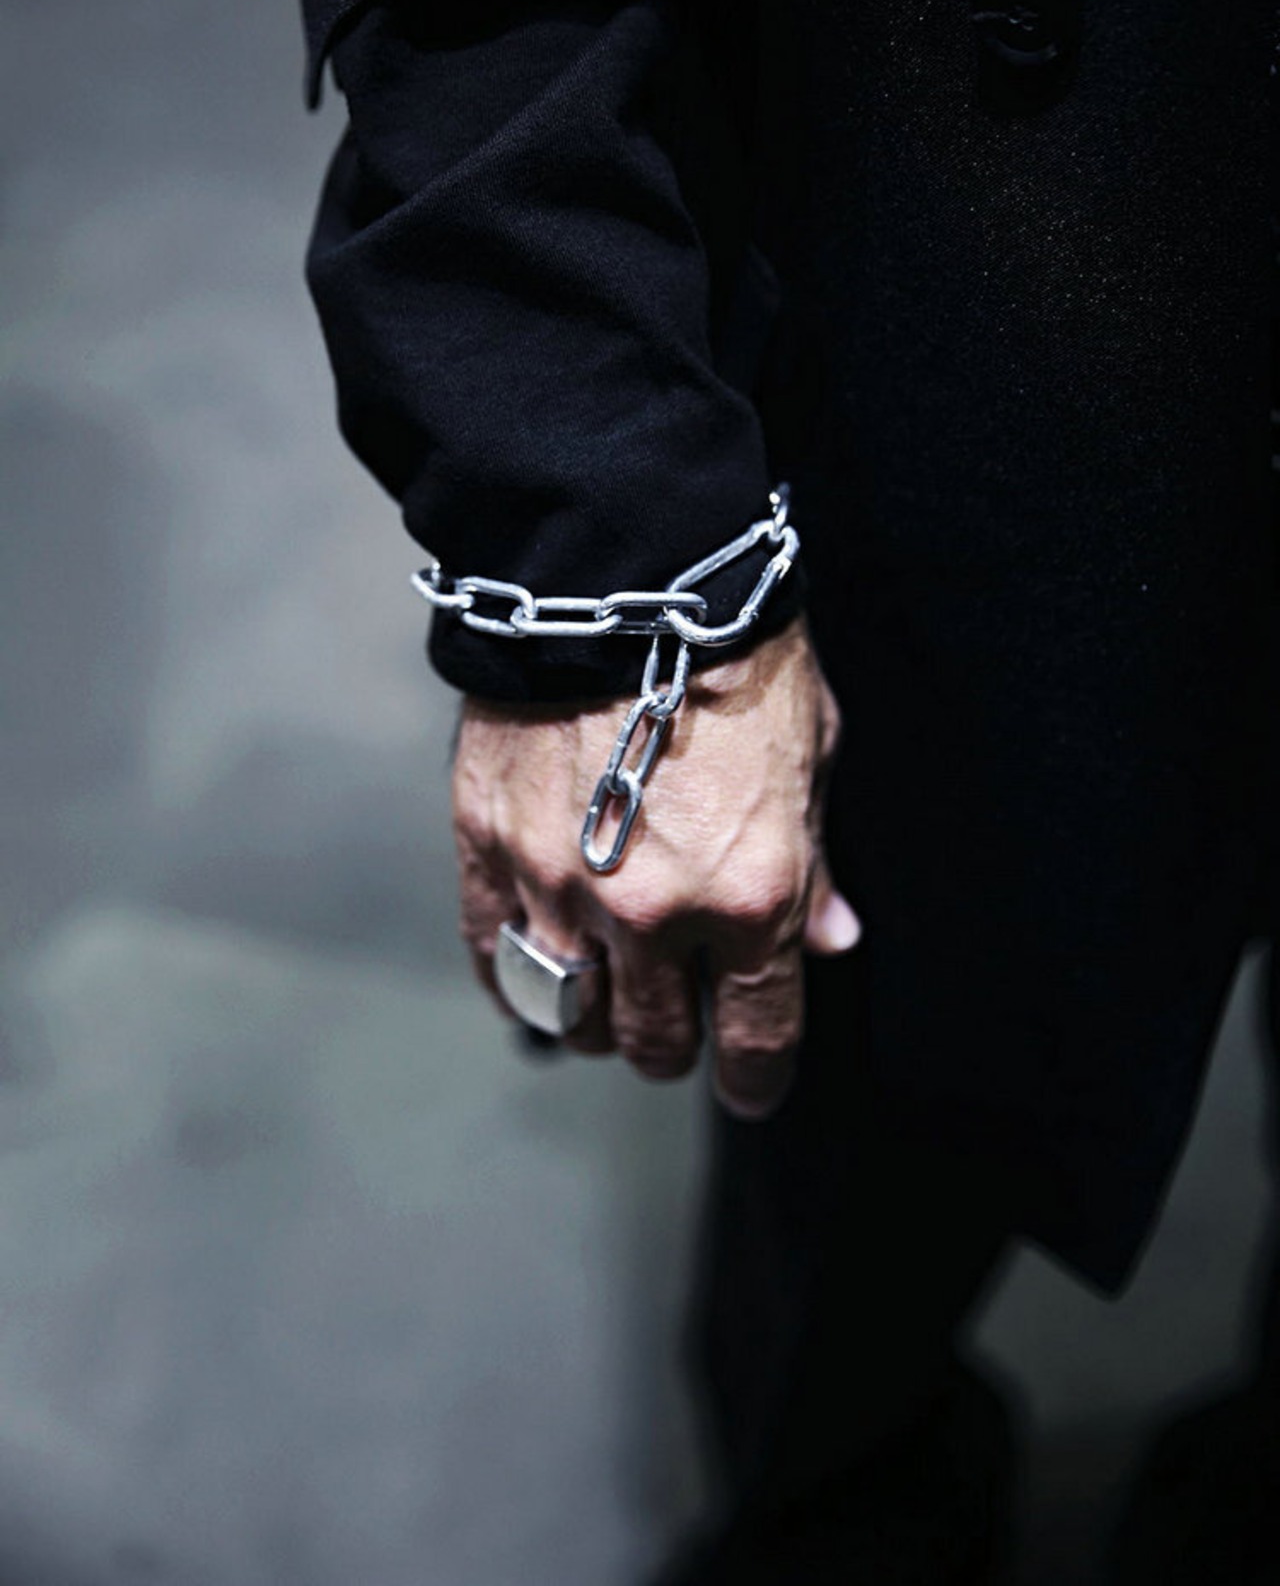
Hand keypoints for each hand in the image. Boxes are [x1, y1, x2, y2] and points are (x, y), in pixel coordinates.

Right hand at [452, 617, 859, 1117]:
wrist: (627, 572)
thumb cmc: (739, 657)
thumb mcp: (813, 756)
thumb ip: (814, 865)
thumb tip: (829, 939)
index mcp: (752, 895)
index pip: (754, 1036)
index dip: (754, 1079)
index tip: (748, 1087)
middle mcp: (653, 912)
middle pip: (653, 1041)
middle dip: (672, 1044)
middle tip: (676, 1022)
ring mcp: (560, 885)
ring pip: (568, 1015)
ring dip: (592, 1021)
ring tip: (603, 997)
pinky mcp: (488, 847)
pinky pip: (493, 957)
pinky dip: (514, 981)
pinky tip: (532, 975)